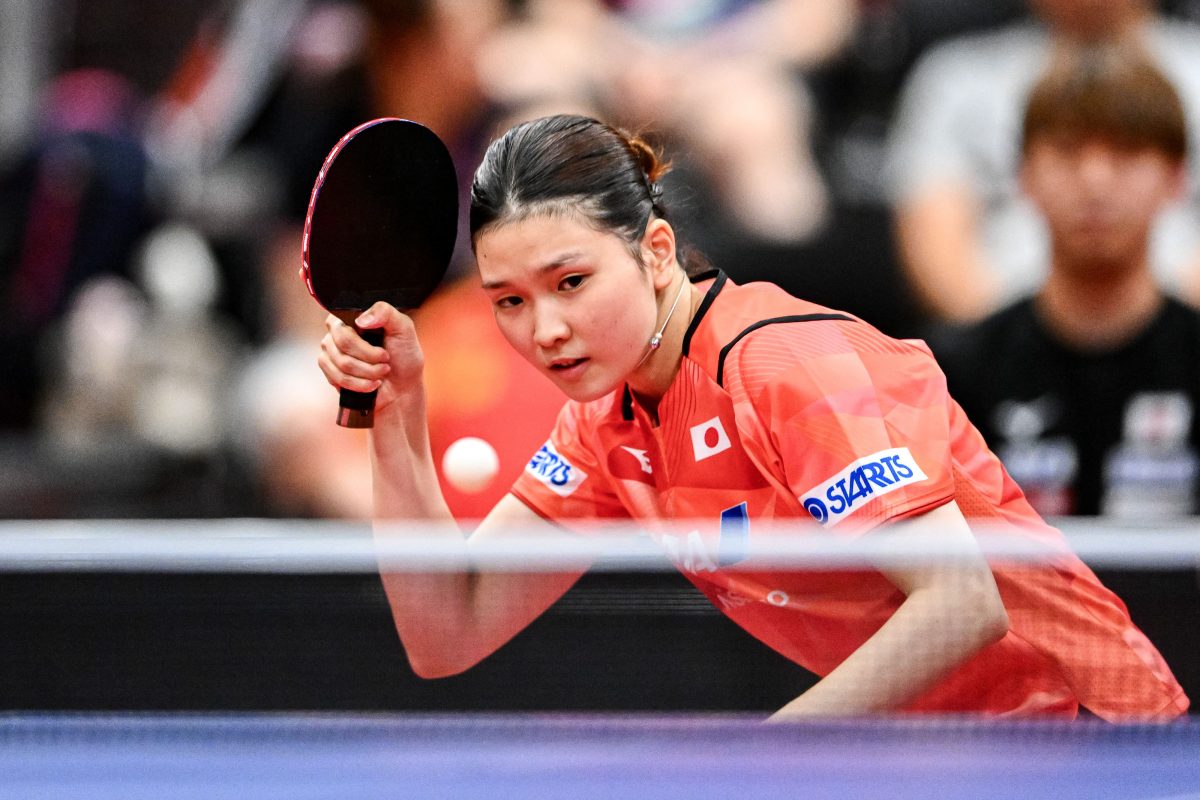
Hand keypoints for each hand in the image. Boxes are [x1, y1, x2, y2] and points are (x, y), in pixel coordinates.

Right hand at [317, 301, 423, 415]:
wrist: (402, 386)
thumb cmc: (403, 355)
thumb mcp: (403, 328)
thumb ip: (385, 313)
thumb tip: (360, 320)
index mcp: (351, 316)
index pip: (345, 324)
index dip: (365, 343)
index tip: (384, 352)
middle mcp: (337, 332)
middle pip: (343, 344)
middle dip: (370, 358)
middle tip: (385, 361)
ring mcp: (330, 352)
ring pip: (342, 364)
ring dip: (368, 373)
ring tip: (381, 372)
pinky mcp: (330, 371)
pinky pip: (338, 379)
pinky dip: (360, 384)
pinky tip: (372, 383)